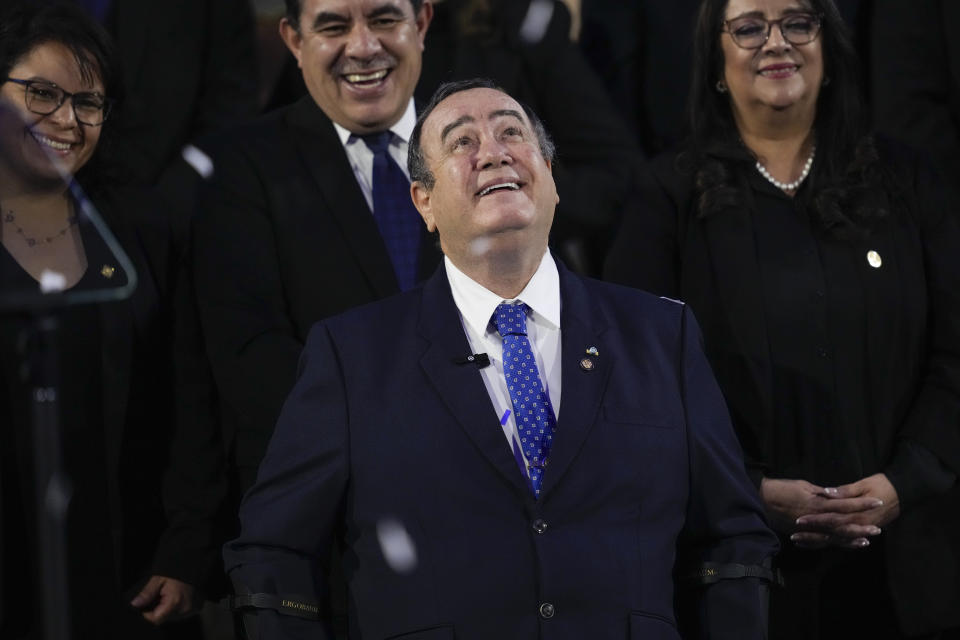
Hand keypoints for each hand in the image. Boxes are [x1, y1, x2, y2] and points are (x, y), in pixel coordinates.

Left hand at [130, 575, 200, 624]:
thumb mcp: (158, 578)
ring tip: (170, 593)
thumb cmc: (177, 569)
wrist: (194, 562)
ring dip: (169, 608)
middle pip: (164, 618)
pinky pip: (183, 612)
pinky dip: (178, 606)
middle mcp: (185, 608)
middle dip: (159, 609)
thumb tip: (135, 604)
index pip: (156, 619)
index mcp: (175, 601)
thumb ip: (147, 593)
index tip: (146, 604)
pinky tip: (178, 596)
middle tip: (161, 594)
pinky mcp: (197, 607)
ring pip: (173, 615)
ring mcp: (193, 609)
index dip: (147, 614)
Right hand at [760, 477, 884, 548]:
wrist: (760, 500)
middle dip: (860, 527)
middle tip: (877, 530)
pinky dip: (833, 544)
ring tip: (866, 542)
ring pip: (833, 537)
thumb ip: (820, 492)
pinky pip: (821, 542)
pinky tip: (844, 546)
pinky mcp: (802, 534)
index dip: (861, 503)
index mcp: (816, 503)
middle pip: (842, 525)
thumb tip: (835, 495)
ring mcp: (809, 529)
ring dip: (850, 540)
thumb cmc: (781, 488)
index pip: (844, 504)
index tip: (877, 502)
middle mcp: (815, 518)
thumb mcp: (802, 485)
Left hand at [792, 473, 899, 548]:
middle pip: (831, 533)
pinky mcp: (863, 530)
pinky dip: (830, 542)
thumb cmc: (881, 485)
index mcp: (856, 514)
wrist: (904, 493)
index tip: (799, 521)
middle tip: (793, 536)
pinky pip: (845, 540)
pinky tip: (817, 544)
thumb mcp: (863, 484)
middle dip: (812, 535)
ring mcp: (861, 530)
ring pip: (837, 540)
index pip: (831, 519)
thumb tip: (827, 493)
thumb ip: (845, 491)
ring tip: (799, 542)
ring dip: (818, 542)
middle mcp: (858, 525)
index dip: (815, 521)